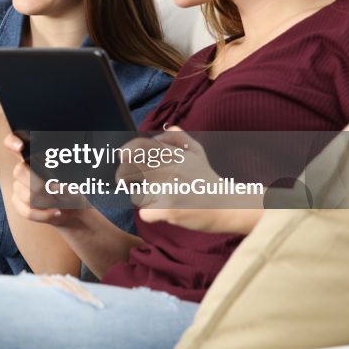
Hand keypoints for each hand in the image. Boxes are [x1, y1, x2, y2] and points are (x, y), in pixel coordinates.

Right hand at [4, 133, 87, 227]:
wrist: (71, 209)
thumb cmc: (72, 191)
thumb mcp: (74, 182)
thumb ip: (64, 181)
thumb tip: (55, 187)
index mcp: (35, 157)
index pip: (14, 142)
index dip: (12, 141)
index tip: (20, 147)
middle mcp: (23, 169)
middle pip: (19, 171)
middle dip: (39, 185)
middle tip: (55, 191)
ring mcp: (18, 186)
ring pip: (27, 195)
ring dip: (47, 202)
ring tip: (59, 202)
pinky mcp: (17, 202)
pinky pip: (27, 211)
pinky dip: (44, 215)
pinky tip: (55, 212)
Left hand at [116, 126, 261, 233]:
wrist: (227, 205)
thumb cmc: (206, 178)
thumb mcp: (196, 151)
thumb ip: (176, 137)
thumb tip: (155, 134)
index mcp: (174, 154)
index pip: (141, 146)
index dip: (127, 150)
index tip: (121, 156)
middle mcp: (170, 168)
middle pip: (130, 170)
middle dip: (124, 176)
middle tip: (124, 181)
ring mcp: (169, 188)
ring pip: (137, 194)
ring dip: (144, 198)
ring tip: (162, 198)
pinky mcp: (169, 208)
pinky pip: (145, 212)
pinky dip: (151, 214)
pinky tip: (165, 211)